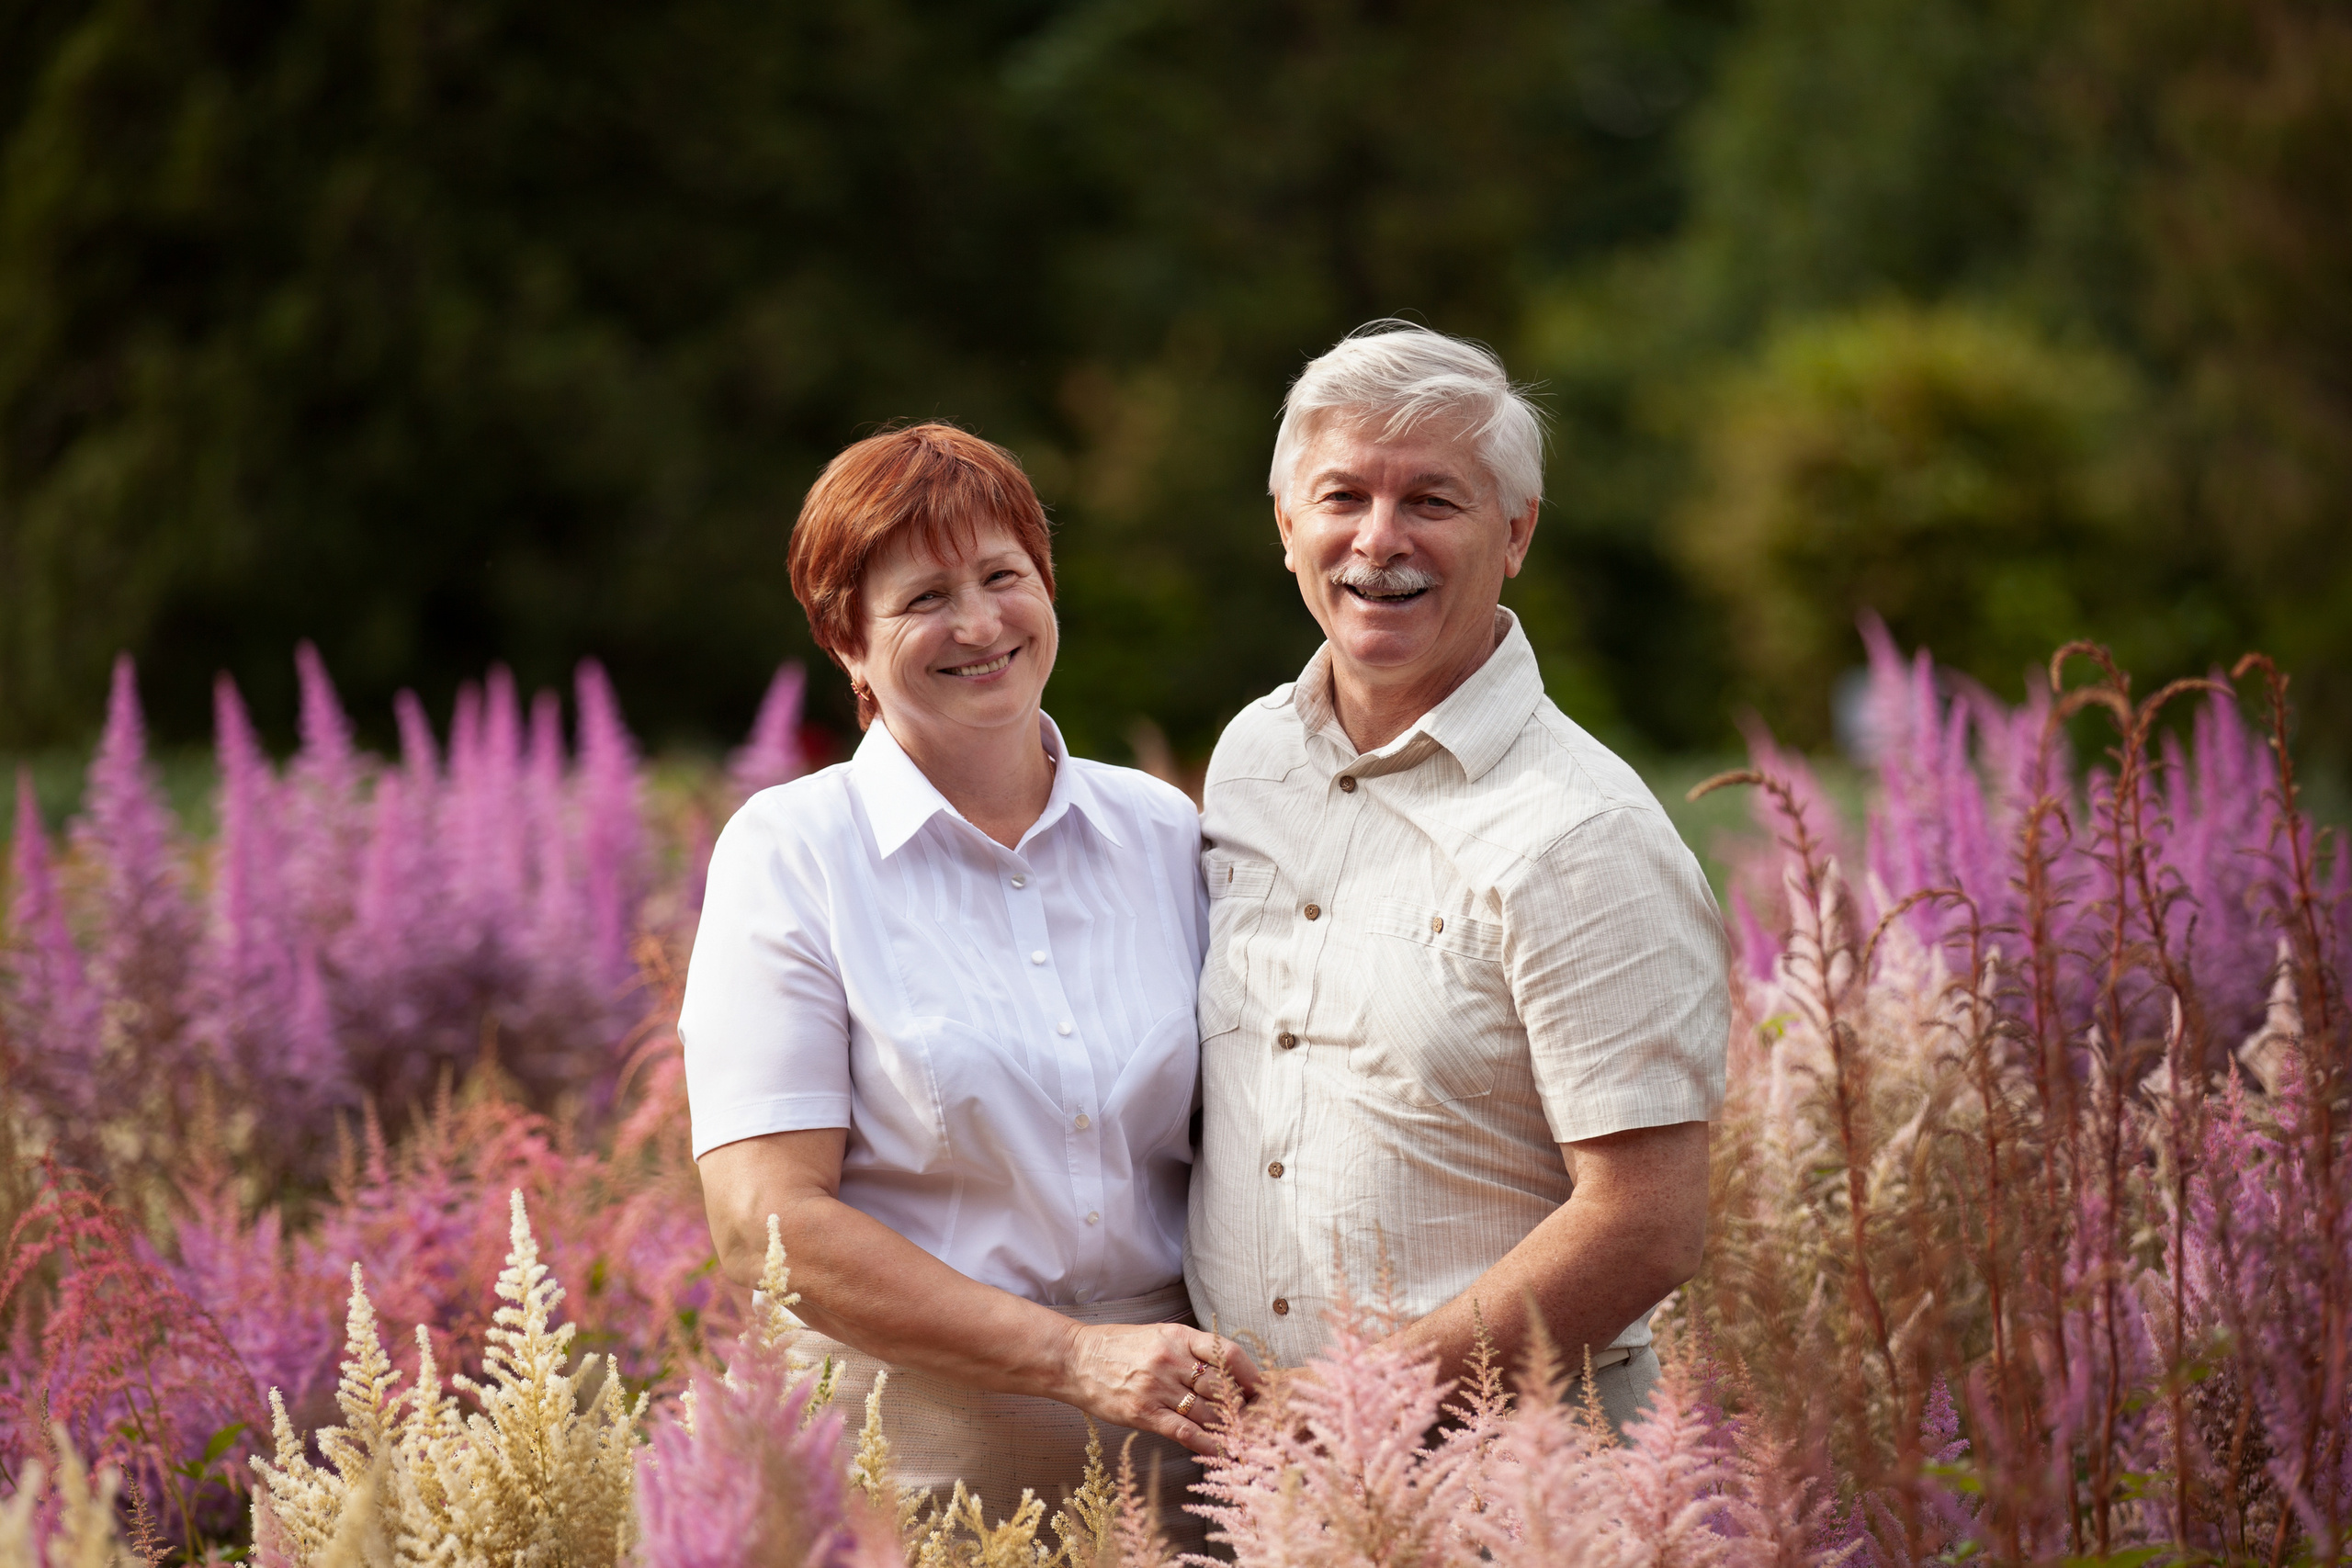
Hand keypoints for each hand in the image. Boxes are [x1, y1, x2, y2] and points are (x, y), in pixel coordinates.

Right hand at [1056, 1321, 1264, 1455]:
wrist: (1077, 1360)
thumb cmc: (1119, 1348)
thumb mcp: (1158, 1335)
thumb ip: (1189, 1349)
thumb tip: (1225, 1369)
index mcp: (1178, 1336)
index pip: (1227, 1353)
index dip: (1250, 1374)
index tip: (1262, 1388)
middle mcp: (1171, 1359)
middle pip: (1221, 1386)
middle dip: (1242, 1405)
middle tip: (1256, 1418)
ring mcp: (1157, 1387)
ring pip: (1206, 1411)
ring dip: (1227, 1427)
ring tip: (1243, 1437)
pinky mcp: (1144, 1413)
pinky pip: (1184, 1431)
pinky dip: (1206, 1444)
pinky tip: (1220, 1451)